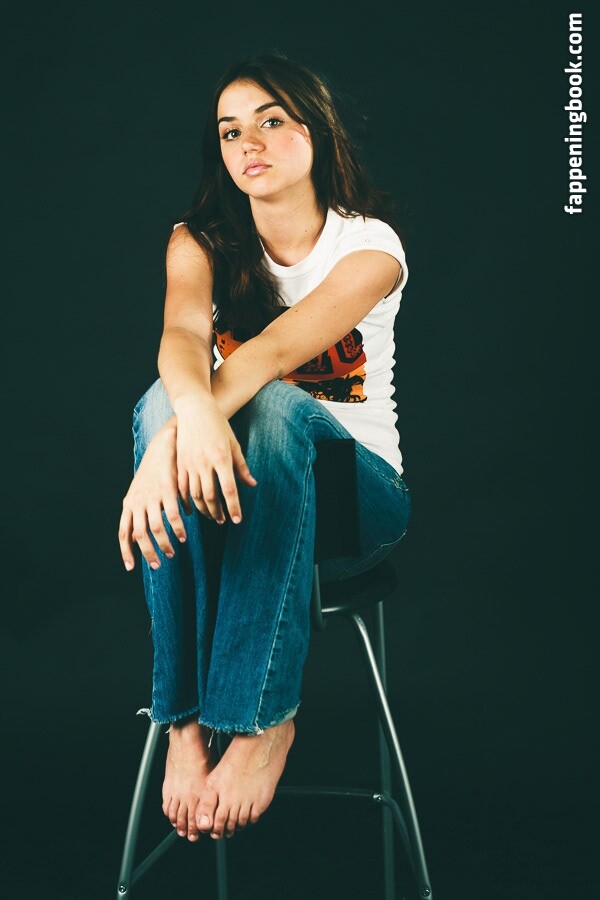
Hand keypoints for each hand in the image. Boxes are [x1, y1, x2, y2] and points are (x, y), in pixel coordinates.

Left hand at [119, 423, 187, 571]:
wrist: (164, 444)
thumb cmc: (155, 469)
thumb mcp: (142, 489)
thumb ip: (141, 509)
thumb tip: (142, 531)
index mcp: (130, 502)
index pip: (124, 532)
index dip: (126, 551)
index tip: (130, 567)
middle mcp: (137, 501)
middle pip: (139, 534)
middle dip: (148, 552)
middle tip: (158, 564)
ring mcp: (151, 496)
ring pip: (155, 528)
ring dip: (163, 544)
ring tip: (173, 552)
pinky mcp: (167, 490)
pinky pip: (171, 516)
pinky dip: (177, 528)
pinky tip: (183, 536)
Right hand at [175, 395, 256, 523]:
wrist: (195, 410)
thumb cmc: (218, 425)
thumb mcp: (234, 444)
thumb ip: (241, 466)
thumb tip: (252, 485)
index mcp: (221, 458)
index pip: (229, 490)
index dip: (233, 507)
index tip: (237, 520)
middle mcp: (205, 463)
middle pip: (210, 497)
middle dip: (218, 512)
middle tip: (223, 521)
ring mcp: (190, 464)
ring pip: (195, 495)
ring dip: (204, 510)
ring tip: (212, 516)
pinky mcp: (179, 463)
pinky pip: (182, 488)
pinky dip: (188, 501)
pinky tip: (194, 507)